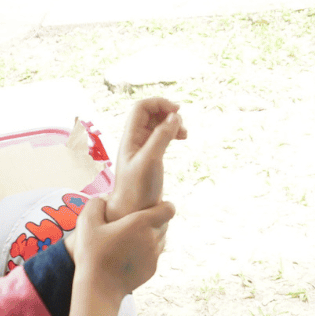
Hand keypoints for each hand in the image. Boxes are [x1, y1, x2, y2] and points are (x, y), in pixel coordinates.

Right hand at [74, 194, 175, 298]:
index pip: (169, 208)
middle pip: (165, 223)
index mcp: (141, 222)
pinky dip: (147, 252)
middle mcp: (153, 238)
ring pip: (161, 239)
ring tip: (132, 238)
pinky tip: (129, 253)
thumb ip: (96, 204)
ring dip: (151, 235)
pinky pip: (155, 254)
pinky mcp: (152, 269)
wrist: (99, 288)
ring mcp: (155, 255)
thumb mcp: (86, 223)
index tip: (152, 205)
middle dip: (155, 220)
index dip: (164, 205)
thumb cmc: (92, 254)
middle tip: (137, 221)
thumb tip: (104, 199)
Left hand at [107, 98, 185, 217]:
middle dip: (167, 112)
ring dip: (171, 123)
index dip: (159, 103)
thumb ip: (161, 137)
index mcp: (130, 137)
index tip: (177, 111)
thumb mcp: (151, 160)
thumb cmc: (138, 189)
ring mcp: (142, 149)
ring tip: (184, 133)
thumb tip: (174, 116)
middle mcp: (134, 140)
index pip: (142, 107)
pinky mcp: (150, 158)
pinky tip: (181, 139)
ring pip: (157, 124)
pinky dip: (171, 133)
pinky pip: (160, 137)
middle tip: (182, 124)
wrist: (132, 212)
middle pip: (150, 113)